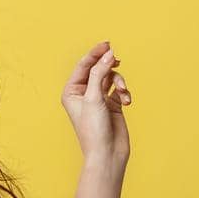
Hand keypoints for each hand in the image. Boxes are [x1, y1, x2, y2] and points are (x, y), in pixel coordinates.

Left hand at [60, 40, 132, 165]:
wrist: (107, 153)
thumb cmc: (94, 129)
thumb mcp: (94, 97)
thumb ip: (100, 73)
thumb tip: (108, 54)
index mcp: (71, 91)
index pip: (83, 66)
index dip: (95, 53)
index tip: (107, 44)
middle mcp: (83, 93)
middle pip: (97, 69)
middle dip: (108, 65)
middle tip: (117, 58)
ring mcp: (98, 99)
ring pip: (111, 78)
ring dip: (119, 81)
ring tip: (124, 91)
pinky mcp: (112, 104)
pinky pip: (119, 89)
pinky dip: (124, 92)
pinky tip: (127, 102)